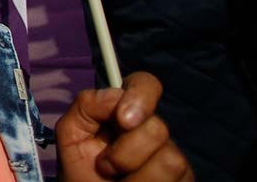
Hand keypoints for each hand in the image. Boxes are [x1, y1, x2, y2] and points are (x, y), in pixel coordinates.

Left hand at [56, 72, 192, 180]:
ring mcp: (170, 156)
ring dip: (136, 177)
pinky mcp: (185, 179)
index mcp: (124, 113)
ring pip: (169, 159)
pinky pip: (175, 180)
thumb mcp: (71, 135)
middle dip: (125, 153)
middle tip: (106, 167)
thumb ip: (85, 106)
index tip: (122, 119)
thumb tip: (115, 94)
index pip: (145, 84)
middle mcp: (152, 130)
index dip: (140, 95)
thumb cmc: (81, 172)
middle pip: (157, 127)